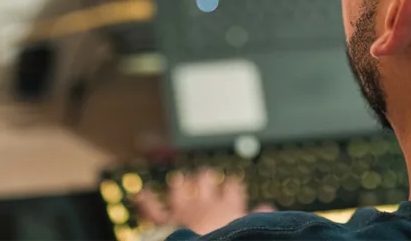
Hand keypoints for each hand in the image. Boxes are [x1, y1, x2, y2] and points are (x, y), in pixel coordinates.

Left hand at [136, 169, 273, 234]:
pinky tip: (140, 192)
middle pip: (205, 181)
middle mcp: (203, 203)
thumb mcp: (248, 228)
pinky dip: (145, 199)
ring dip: (180, 183)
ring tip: (181, 179)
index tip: (233, 184)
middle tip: (206, 176)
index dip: (232, 185)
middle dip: (205, 178)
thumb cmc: (226, 239)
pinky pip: (151, 207)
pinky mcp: (164, 221)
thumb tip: (269, 208)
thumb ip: (260, 216)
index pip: (232, 188)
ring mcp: (182, 210)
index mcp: (227, 205)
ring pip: (179, 188)